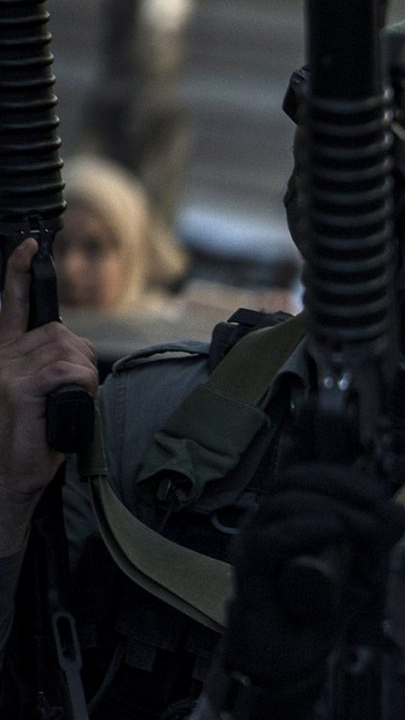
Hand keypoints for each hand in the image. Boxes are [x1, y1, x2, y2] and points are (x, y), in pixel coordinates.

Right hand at [0, 237, 100, 534]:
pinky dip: (79, 387)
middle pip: (61, 334)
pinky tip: (65, 404)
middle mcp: (2, 354)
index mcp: (5, 352)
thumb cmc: (32, 439)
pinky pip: (67, 371)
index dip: (20, 272)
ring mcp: (7, 369)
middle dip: (80, 361)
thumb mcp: (43, 395)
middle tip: (72, 393)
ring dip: (81, 379)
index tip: (29, 244)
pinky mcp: (17, 386)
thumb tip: (74, 354)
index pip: (13, 303)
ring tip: (64, 404)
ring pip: (68, 353)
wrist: (11, 475)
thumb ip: (52, 367)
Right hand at [222, 463, 404, 706]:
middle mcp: (262, 524)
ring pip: (282, 504)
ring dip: (330, 507)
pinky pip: (270, 540)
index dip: (344, 478)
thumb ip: (377, 543)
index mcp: (286, 518)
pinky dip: (308, 530)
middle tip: (375, 504)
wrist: (290, 658)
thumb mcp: (361, 573)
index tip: (380, 496)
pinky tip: (336, 532)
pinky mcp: (247, 571)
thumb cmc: (319, 610)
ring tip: (365, 527)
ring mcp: (251, 544)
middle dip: (339, 485)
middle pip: (291, 480)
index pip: (307, 477)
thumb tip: (398, 510)